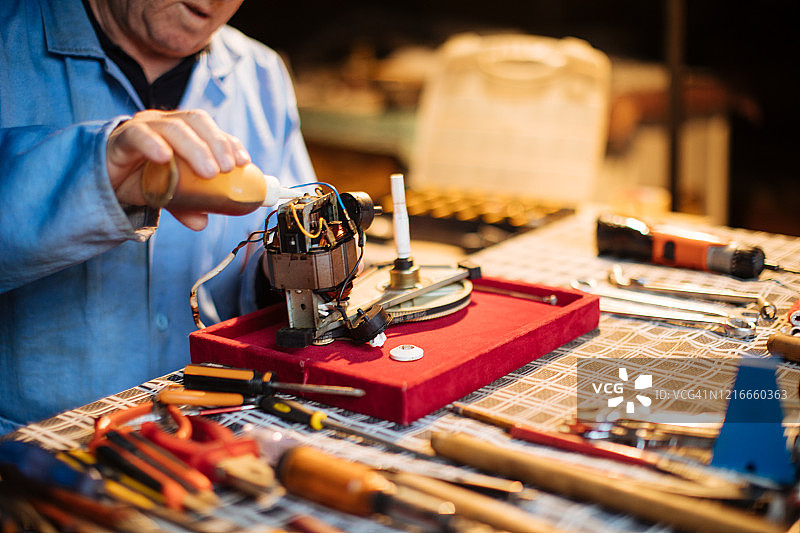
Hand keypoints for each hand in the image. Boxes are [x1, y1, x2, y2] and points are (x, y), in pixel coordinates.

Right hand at [106, 109, 250, 229]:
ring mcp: (142, 127)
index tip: (243, 162)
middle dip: (216, 143)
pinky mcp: (120, 138)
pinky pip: (137, 136)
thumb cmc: (139, 181)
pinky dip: (152, 144)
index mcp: (182, 131)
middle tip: (228, 168)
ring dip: (195, 149)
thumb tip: (202, 223)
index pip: (209, 128)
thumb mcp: (169, 195)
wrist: (101, 182)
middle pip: (196, 121)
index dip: (228, 141)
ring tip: (208, 172)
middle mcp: (164, 122)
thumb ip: (186, 205)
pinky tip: (164, 157)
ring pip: (172, 128)